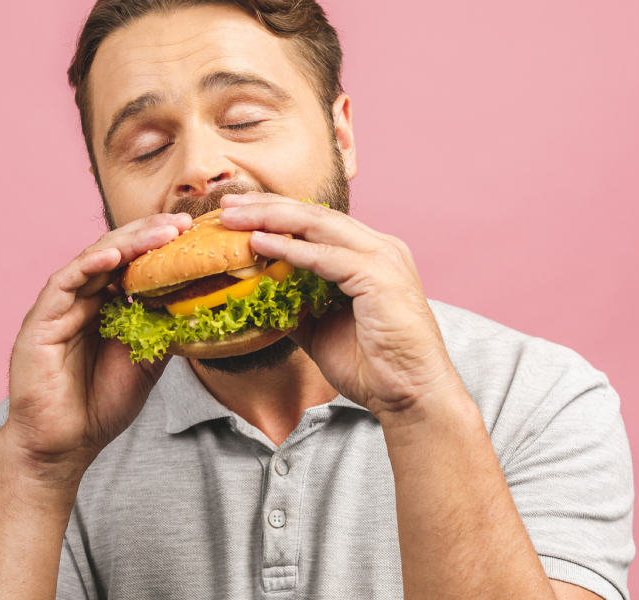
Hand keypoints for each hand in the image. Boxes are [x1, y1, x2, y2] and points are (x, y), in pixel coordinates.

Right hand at [0, 212, 191, 484]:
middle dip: (149, 235)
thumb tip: (198, 304)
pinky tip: (116, 257)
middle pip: (116, 254)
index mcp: (104, 307)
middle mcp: (81, 300)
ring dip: (128, 244)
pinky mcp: (40, 321)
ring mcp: (59, 307)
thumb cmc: (100, 406)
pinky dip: (90, 266)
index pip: (133, 265)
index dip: (160, 247)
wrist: (65, 445)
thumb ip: (163, 331)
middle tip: (183, 224)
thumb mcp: (147, 363)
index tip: (193, 234)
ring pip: (93, 261)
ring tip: (161, 233)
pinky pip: (65, 284)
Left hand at [219, 193, 464, 417]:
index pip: (316, 222)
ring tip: (234, 218)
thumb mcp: (320, 329)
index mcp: (369, 255)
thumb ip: (294, 305)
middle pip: (314, 214)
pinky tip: (260, 244)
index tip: (236, 212)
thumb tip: (257, 297)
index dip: (274, 212)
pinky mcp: (380, 277)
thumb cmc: (372, 366)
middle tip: (227, 204)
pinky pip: (326, 257)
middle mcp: (379, 248)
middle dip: (266, 206)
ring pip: (318, 225)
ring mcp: (383, 258)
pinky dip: (291, 249)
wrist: (410, 396)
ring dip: (271, 218)